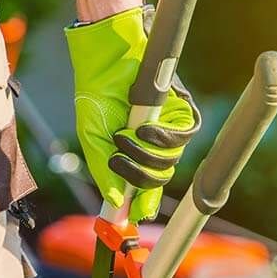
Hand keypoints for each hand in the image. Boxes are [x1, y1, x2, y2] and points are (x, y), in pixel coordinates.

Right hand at [66, 7, 200, 221]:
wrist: (105, 61)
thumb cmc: (97, 97)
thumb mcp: (93, 140)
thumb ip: (104, 170)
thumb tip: (115, 200)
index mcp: (135, 153)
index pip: (147, 184)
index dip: (145, 203)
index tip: (138, 216)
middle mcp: (154, 145)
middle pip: (160, 178)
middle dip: (139, 176)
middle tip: (118, 162)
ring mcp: (168, 128)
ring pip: (171, 161)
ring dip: (144, 154)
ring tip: (123, 136)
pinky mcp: (180, 110)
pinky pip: (183, 137)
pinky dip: (162, 138)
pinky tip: (143, 130)